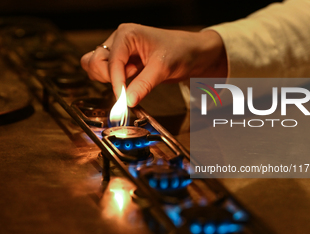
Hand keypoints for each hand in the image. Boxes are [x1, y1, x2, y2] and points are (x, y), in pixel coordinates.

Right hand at [81, 23, 227, 106]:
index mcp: (127, 35)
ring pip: (96, 67)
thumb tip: (127, 101)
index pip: (111, 61)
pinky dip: (113, 82)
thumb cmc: (181, 51)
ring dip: (108, 79)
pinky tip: (131, 82)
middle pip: (96, 61)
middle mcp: (119, 41)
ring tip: (132, 78)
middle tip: (128, 84)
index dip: (116, 82)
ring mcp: (120, 52)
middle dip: (108, 77)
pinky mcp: (123, 63)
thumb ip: (143, 85)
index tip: (122, 99)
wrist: (193, 54)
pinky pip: (107, 73)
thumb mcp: (162, 68)